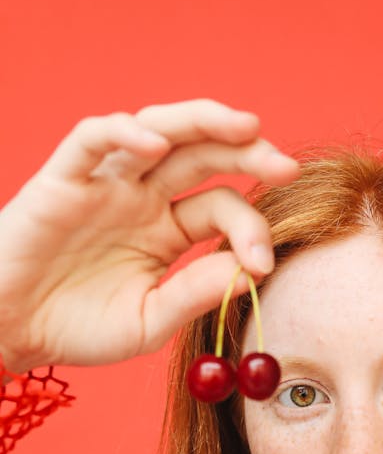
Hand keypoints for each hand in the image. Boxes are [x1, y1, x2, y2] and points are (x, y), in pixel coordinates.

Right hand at [0, 99, 299, 372]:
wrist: (10, 331)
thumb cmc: (78, 327)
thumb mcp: (149, 321)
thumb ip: (195, 293)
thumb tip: (250, 271)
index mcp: (168, 229)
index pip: (221, 209)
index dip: (250, 228)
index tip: (265, 262)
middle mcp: (142, 196)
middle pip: (203, 155)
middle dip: (247, 152)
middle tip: (285, 162)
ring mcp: (105, 183)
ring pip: (157, 130)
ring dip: (202, 121)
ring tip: (244, 126)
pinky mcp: (63, 179)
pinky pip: (92, 140)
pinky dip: (123, 133)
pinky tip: (156, 143)